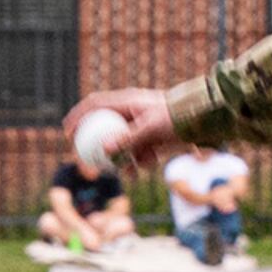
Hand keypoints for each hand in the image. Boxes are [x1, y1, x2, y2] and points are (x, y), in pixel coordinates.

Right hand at [64, 89, 180, 167]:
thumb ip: (128, 138)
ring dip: (122, 158)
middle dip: (96, 144)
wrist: (203, 120)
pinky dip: (140, 161)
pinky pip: (139, 152)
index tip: (67, 132)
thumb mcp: (152, 127)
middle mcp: (131, 113)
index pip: (95, 105)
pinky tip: (146, 166)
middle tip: (87, 160)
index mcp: (127, 102)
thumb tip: (104, 149)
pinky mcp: (152, 139)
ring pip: (122, 145)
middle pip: (104, 127)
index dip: (78, 116)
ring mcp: (141, 127)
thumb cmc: (177, 117)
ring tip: (127, 169)